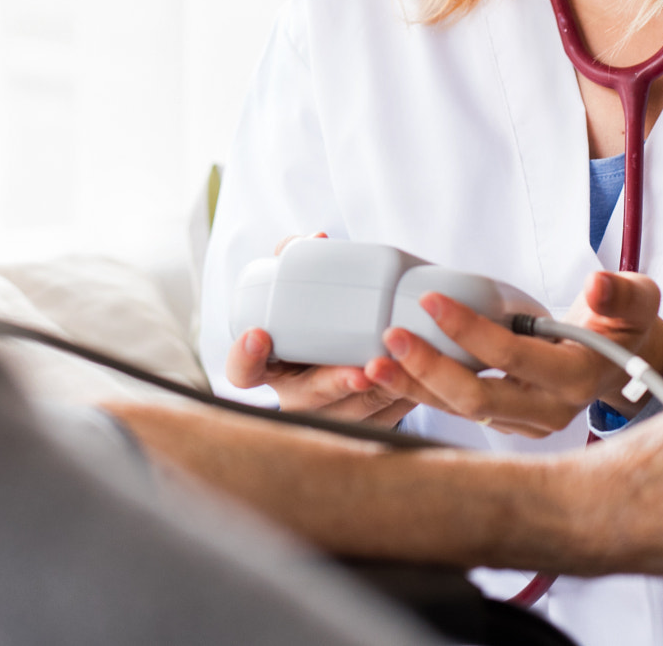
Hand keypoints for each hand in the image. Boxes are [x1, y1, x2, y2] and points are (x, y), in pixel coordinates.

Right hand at [222, 232, 414, 427]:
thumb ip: (299, 262)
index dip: (245, 358)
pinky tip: (420, 382)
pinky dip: (401, 400)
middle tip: (356, 371)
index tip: (258, 335)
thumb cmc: (316, 322)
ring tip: (398, 372)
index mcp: (269, 365)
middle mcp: (295, 396)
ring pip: (352, 413)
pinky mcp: (366, 423)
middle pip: (307, 399)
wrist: (346, 357)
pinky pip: (383, 419)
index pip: (242, 372)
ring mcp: (329, 415)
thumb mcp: (301, 296)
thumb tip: (317, 239)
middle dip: (333, 384)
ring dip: (377, 394)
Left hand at [358, 271, 662, 435]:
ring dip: (413, 388)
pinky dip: (421, 391)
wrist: (623, 362)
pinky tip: (387, 373)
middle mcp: (547, 411)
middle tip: (390, 337)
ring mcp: (523, 424)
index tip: (431, 300)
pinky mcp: (504, 423)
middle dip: (429, 370)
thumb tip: (597, 285)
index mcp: (576, 379)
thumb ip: (621, 293)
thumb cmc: (623, 324)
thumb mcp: (636, 300)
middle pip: (477, 400)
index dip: (470, 331)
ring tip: (370, 364)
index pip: (512, 358)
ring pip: (459, 412)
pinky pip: (456, 409)